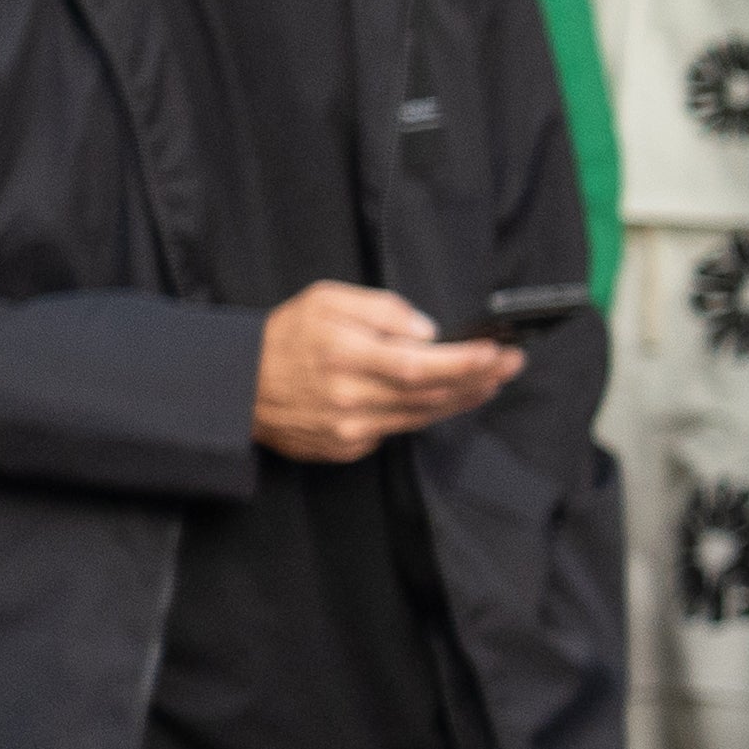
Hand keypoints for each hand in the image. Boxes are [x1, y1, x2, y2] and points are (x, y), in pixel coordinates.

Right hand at [257, 280, 518, 459]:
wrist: (236, 386)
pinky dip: (425, 412)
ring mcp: (347, 429)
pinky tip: (447, 397)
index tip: (498, 351)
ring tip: (492, 379)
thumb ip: (382, 311)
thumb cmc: (286, 335)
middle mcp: (348, 397)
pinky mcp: (346, 448)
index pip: (419, 365)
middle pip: (430, 394)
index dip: (464, 362)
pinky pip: (396, 430)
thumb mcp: (327, 299)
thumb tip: (429, 331)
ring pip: (421, 416)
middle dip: (479, 378)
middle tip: (512, 362)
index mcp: (343, 354)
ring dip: (462, 398)